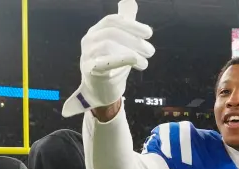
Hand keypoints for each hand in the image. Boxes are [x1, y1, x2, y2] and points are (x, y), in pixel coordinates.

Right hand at [62, 0, 154, 117]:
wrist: (100, 90)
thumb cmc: (112, 64)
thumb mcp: (120, 42)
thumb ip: (125, 23)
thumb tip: (130, 1)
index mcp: (97, 30)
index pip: (113, 21)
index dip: (132, 25)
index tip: (149, 34)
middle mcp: (89, 40)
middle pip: (112, 32)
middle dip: (134, 40)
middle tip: (151, 51)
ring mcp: (87, 55)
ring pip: (108, 45)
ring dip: (131, 52)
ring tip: (144, 63)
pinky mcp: (90, 71)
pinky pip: (102, 62)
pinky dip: (119, 60)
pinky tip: (134, 61)